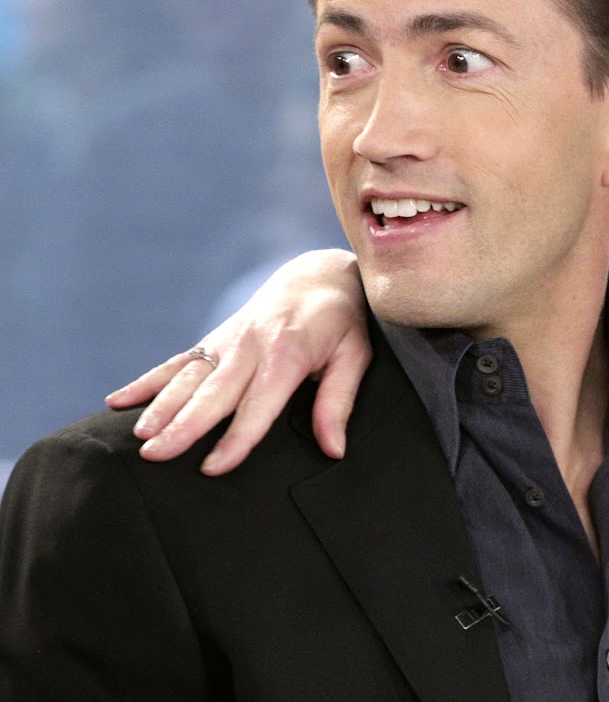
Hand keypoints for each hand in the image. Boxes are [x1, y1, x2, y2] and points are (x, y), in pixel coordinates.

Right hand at [106, 249, 370, 475]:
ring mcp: (227, 341)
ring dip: (160, 406)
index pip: (260, 403)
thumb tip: (334, 450)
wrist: (318, 275)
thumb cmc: (343, 322)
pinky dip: (147, 381)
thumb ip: (339, 401)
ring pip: (188, 377)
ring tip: (139, 437)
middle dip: (183, 425)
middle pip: (213, 393)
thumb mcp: (356, 356)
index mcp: (289, 353)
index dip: (237, 437)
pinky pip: (176, 362)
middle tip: (155, 456)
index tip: (213, 467)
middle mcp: (251, 346)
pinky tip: (119, 401)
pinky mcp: (214, 339)